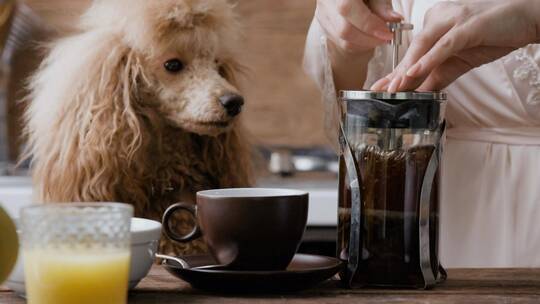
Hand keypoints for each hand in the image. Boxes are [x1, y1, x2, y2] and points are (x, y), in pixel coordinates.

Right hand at [315, 0, 402, 54]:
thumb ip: (382, 5)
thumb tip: (394, 19)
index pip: (348, 8)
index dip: (368, 24)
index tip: (387, 32)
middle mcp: (326, 2)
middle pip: (344, 29)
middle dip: (369, 38)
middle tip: (387, 37)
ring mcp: (322, 15)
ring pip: (343, 40)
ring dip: (366, 43)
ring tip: (380, 37)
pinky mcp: (325, 26)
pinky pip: (342, 43)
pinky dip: (360, 44)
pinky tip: (369, 38)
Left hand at [370, 0, 539, 91]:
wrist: (527, 20)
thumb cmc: (493, 37)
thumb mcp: (459, 62)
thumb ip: (438, 77)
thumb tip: (418, 95)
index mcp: (435, 25)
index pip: (413, 54)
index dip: (397, 73)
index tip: (382, 89)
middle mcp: (439, 18)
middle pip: (414, 51)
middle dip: (397, 74)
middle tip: (380, 92)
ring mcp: (453, 20)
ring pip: (424, 46)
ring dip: (408, 69)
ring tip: (394, 88)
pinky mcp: (468, 26)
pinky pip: (445, 45)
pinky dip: (429, 59)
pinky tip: (415, 72)